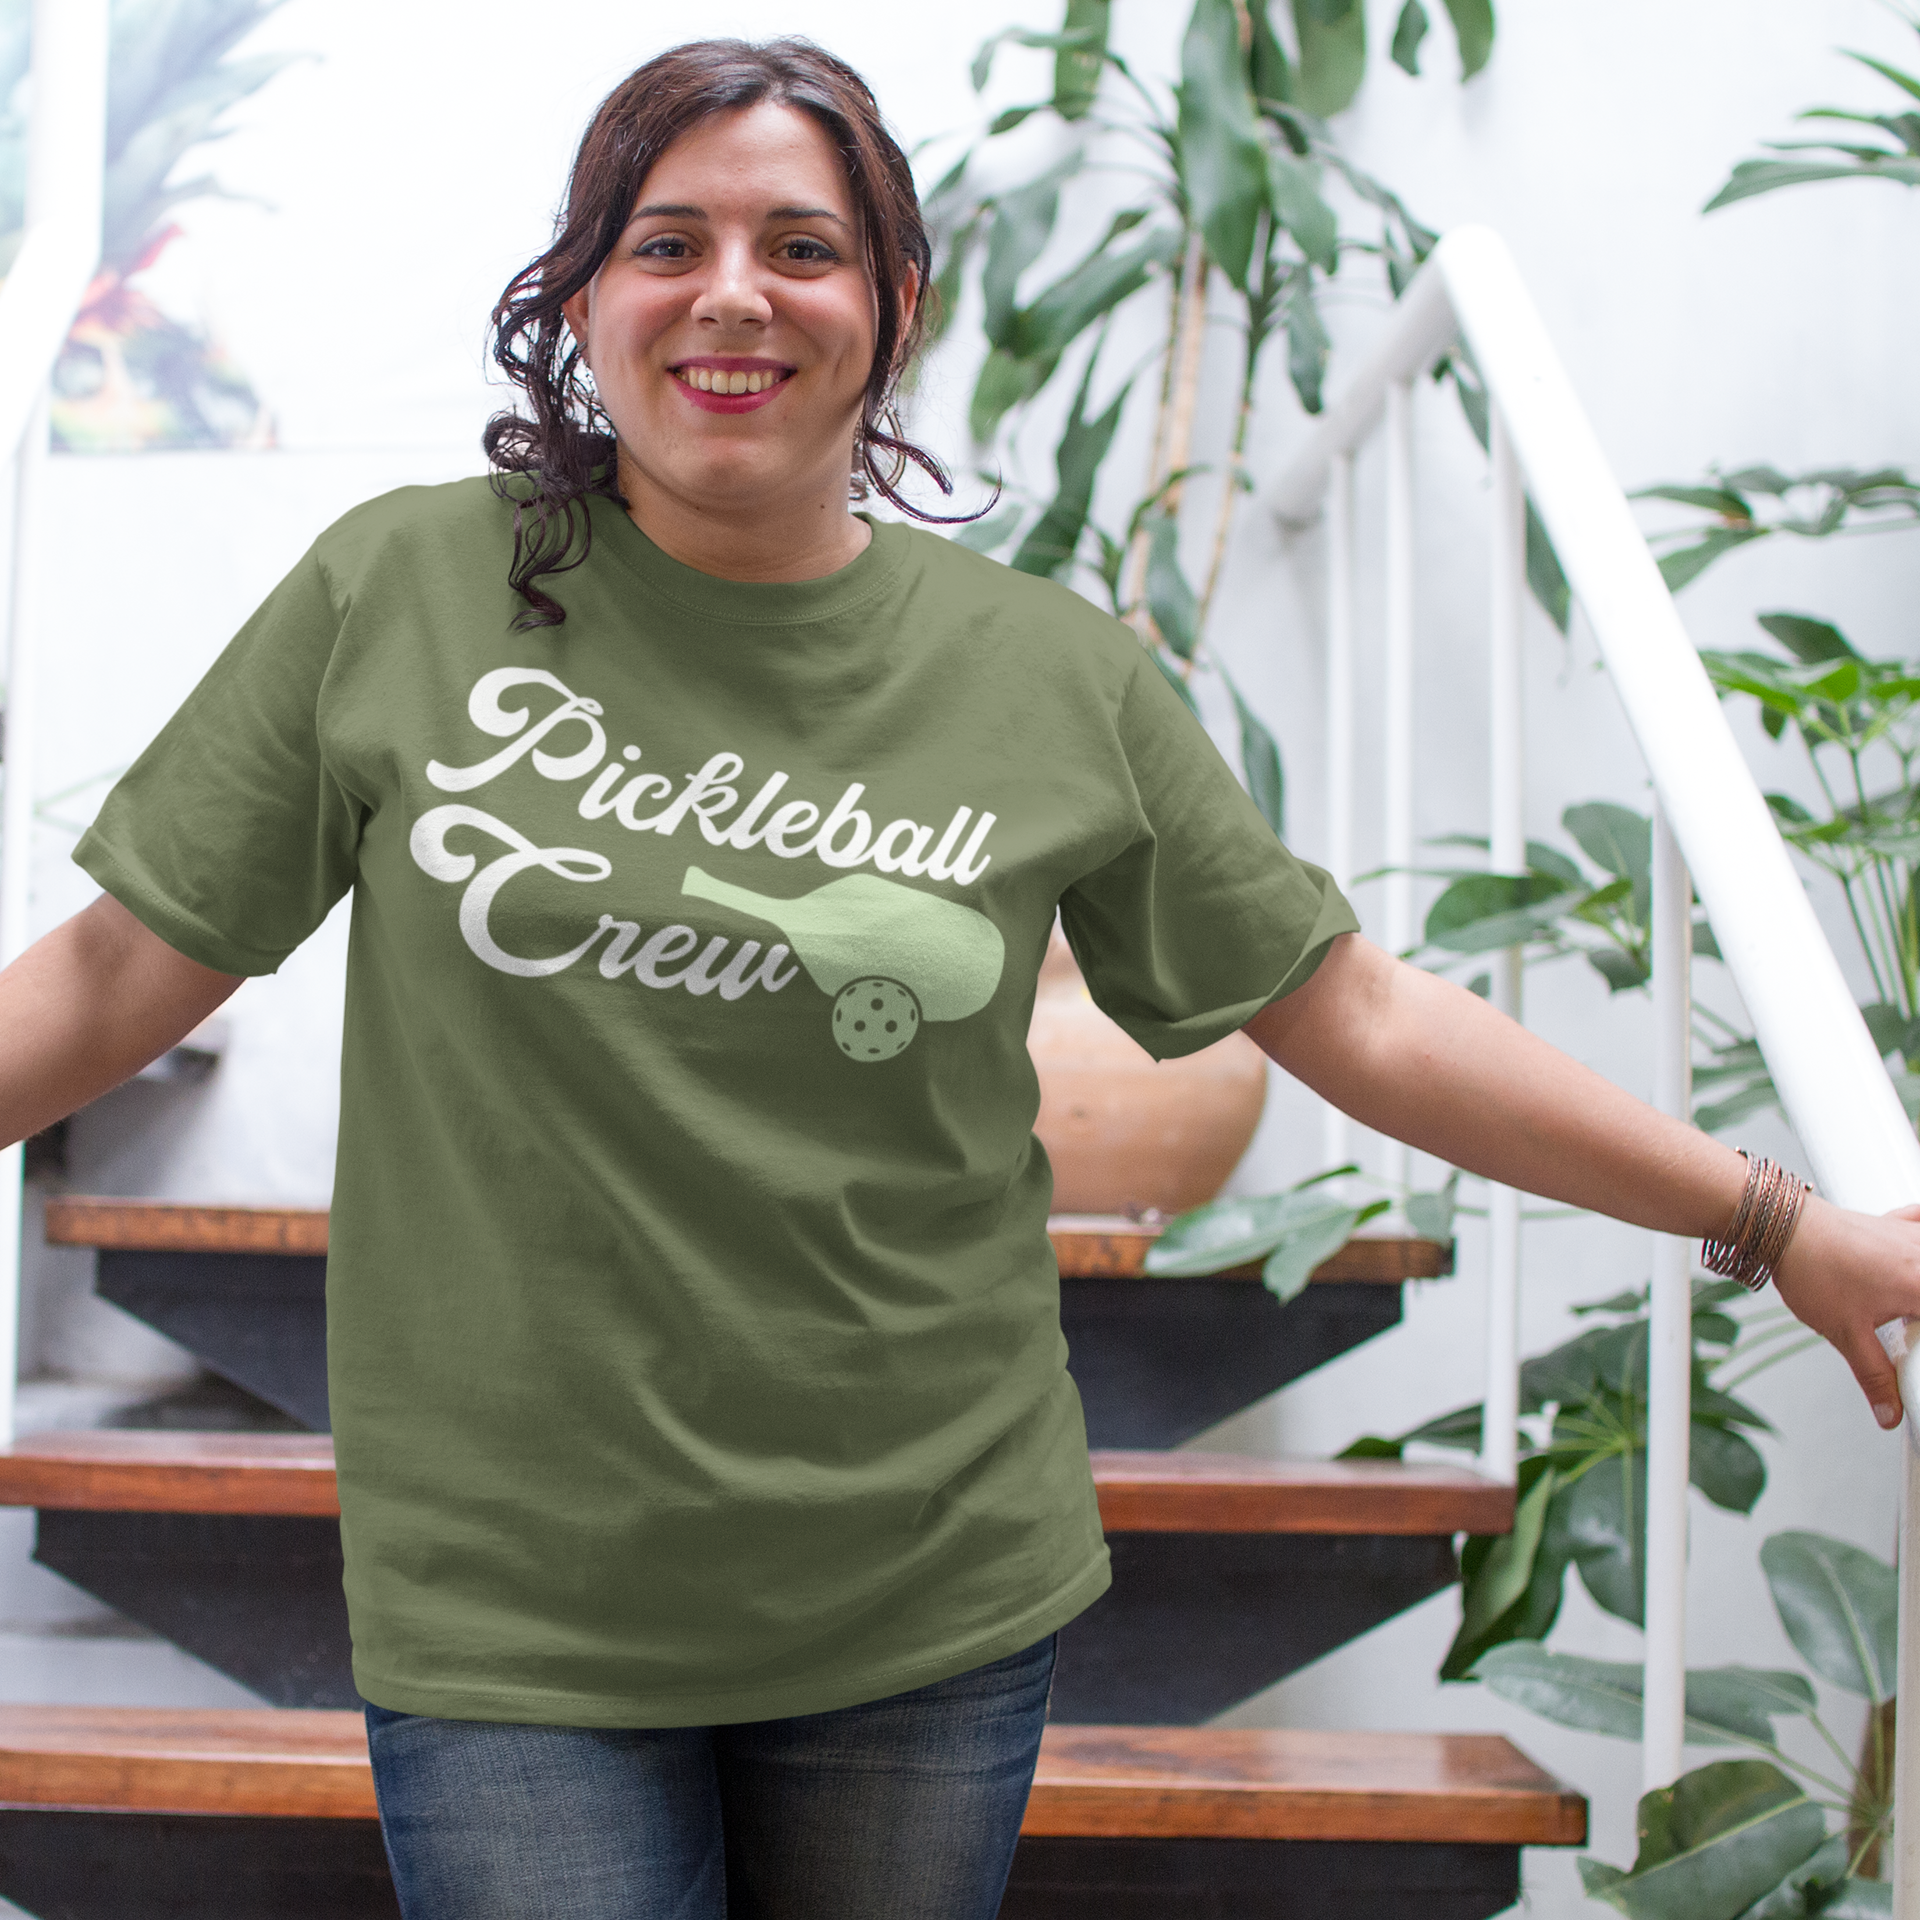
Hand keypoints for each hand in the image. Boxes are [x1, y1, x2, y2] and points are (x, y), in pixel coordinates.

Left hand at [1772, 1197, 1919, 1428]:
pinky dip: (1919, 1239)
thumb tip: (1889, 1411)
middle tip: (1904, 1330)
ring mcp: (1913, 1235)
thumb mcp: (1846, 1334)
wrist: (1780, 1225)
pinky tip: (1911, 1257)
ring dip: (1916, 1287)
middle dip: (1915, 1320)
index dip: (1916, 1347)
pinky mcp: (1896, 1222)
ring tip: (1902, 1313)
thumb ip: (1874, 1376)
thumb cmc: (1812, 1269)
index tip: (1908, 1350)